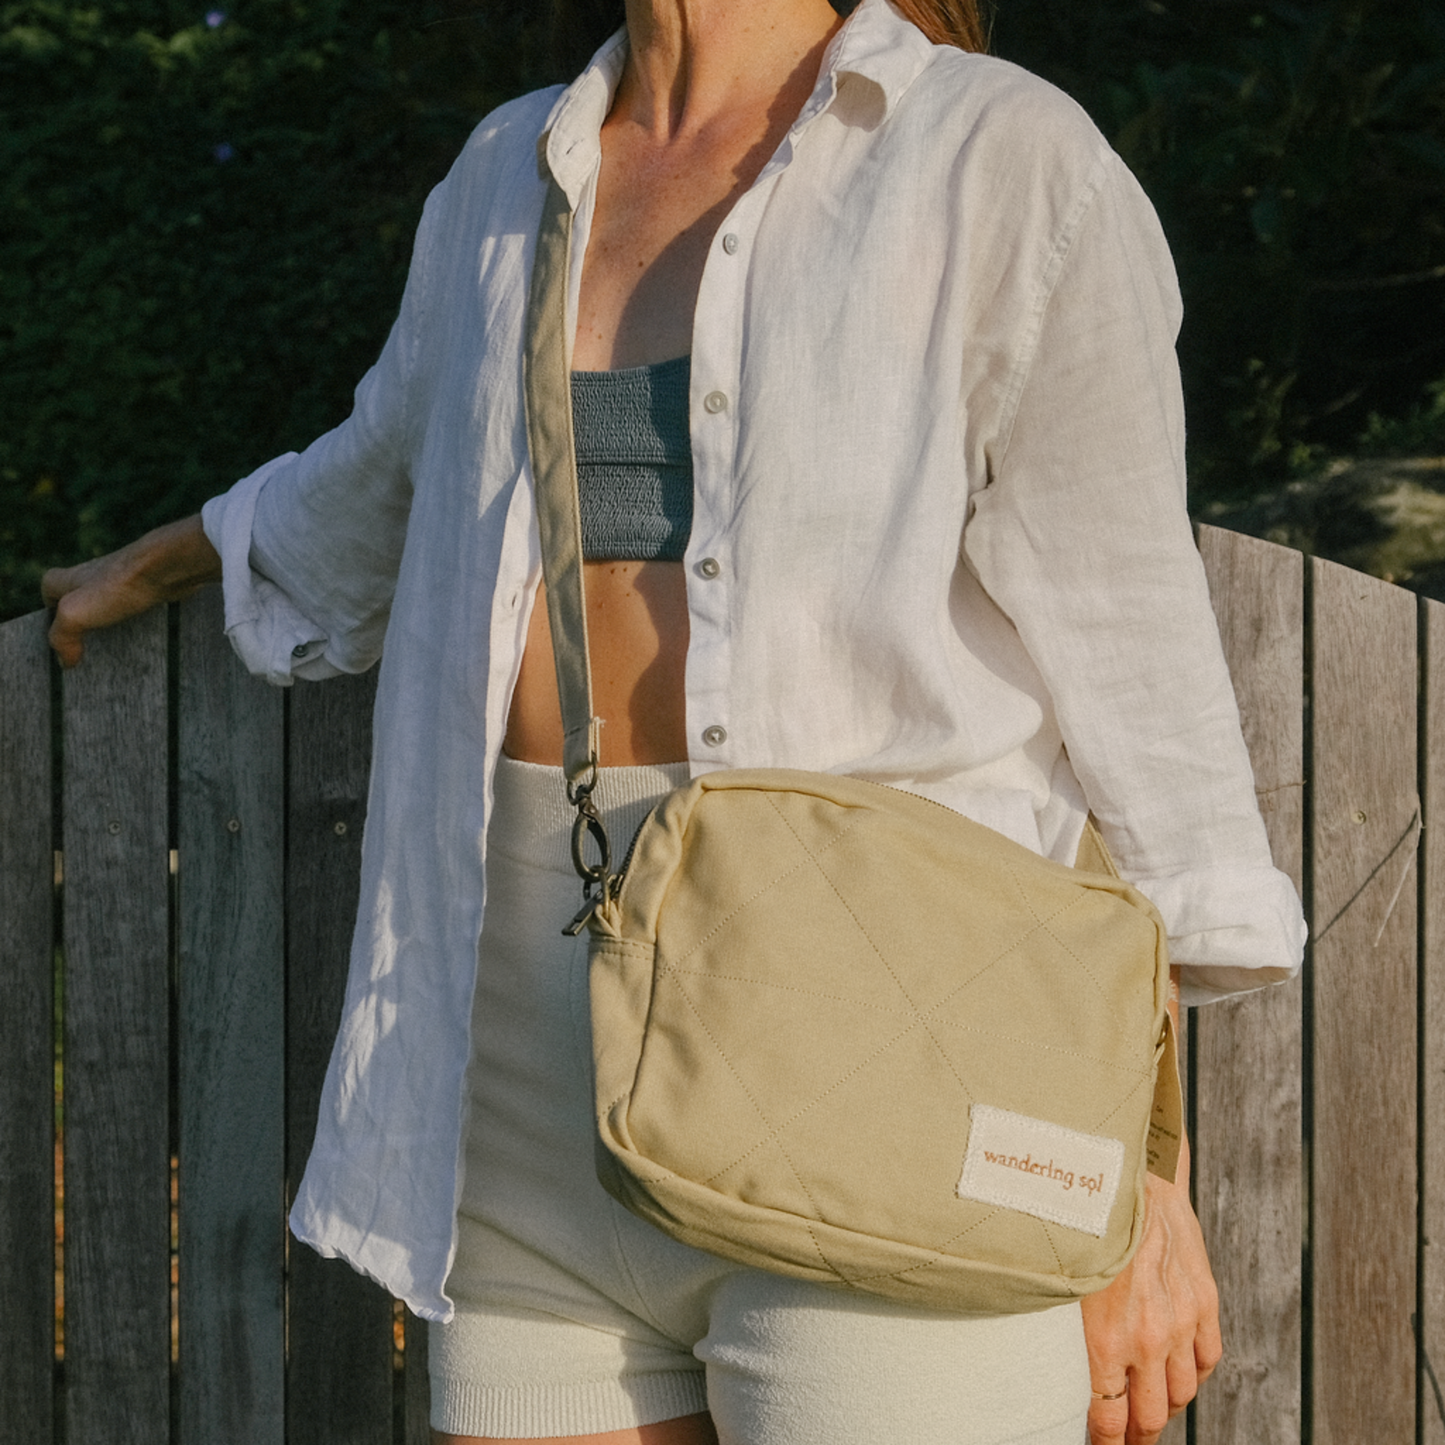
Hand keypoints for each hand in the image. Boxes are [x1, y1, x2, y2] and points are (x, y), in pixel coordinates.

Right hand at [42, 515, 220, 665]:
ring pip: (111, 603)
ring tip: (117, 645)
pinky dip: (137, 620)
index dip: (50, 607)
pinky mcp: (149, 586)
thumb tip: (65, 661)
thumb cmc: (118, 586)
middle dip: (84, 621)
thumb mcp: (75, 614)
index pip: (50, 586)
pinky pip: (138, 605)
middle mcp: (95, 575)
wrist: (165, 568)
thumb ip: (62, 636)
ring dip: (112, 623)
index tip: (61, 631)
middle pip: (82, 598)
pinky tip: (144, 635)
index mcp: (71, 577)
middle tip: (90, 646)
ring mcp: (124, 580)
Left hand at [1080, 1139, 1220, 1443]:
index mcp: (1106, 1338)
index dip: (1103, 1442)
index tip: (1097, 1444)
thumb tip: (1038, 1357)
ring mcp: (1182, 1320)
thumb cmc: (1076, 1216)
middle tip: (1123, 1437)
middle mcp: (1149, 1337)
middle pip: (1149, 1417)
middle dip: (1135, 1435)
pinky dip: (1194, 1373)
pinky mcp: (1204, 1300)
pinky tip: (1176, 1371)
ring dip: (1164, 1406)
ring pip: (1182, 1394)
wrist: (1127, 1170)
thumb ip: (1054, 1324)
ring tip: (1146, 1408)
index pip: (1107, 1419)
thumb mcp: (1054, 1276)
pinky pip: (1207, 1360)